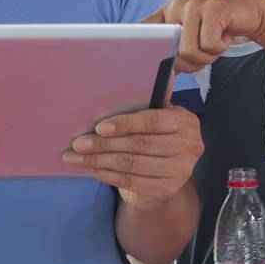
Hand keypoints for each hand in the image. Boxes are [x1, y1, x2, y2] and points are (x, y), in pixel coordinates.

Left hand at [63, 105, 201, 207]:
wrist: (167, 173)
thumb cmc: (157, 135)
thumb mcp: (159, 115)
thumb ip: (151, 100)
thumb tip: (147, 73)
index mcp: (186, 122)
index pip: (152, 121)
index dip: (125, 124)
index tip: (99, 127)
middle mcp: (188, 147)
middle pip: (138, 144)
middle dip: (103, 144)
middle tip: (78, 144)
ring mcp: (179, 172)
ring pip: (130, 164)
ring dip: (98, 161)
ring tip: (76, 158)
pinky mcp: (165, 190)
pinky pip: (129, 181)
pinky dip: (106, 175)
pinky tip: (91, 169)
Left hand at [145, 0, 264, 71]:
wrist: (252, 10)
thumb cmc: (218, 30)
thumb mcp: (191, 40)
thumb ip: (173, 54)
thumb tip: (158, 79)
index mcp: (165, 14)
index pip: (142, 33)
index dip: (148, 53)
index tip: (159, 66)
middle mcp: (175, 6)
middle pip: (171, 53)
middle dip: (191, 63)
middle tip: (205, 50)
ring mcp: (193, 5)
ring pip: (189, 51)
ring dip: (207, 56)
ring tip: (216, 41)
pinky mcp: (213, 8)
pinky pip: (209, 45)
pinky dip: (220, 48)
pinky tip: (225, 34)